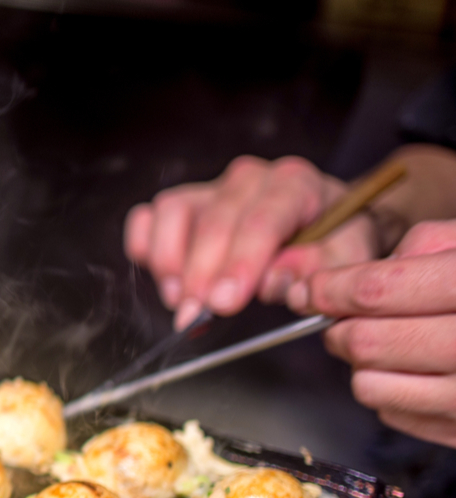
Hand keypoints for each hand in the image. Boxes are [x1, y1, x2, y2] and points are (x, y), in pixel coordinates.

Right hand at [123, 155, 379, 328]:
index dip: (239, 264)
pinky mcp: (185, 203)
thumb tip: (275, 282)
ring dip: (170, 262)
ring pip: (173, 212)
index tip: (224, 302)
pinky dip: (147, 247)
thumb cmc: (336, 238)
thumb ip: (320, 266)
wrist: (328, 220)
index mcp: (295, 185)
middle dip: (201, 275)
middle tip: (195, 317)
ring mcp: (213, 188)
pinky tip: (166, 279)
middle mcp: (249, 180)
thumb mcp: (350, 254)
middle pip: (213, 222)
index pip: (260, 221)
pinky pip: (150, 217)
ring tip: (182, 300)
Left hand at [289, 220, 455, 446]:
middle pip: (369, 343)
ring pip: (374, 388)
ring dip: (364, 367)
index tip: (311, 291)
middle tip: (339, 321)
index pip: (381, 291)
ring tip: (384, 348)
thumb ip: (425, 247)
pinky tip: (416, 374)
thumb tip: (358, 278)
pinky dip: (392, 396)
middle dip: (340, 330)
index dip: (332, 290)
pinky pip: (400, 417)